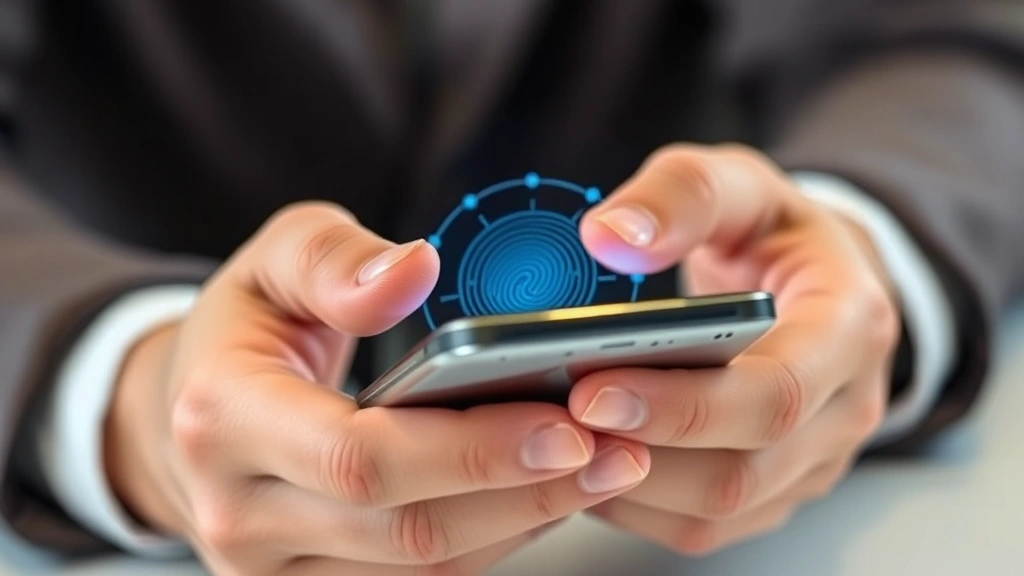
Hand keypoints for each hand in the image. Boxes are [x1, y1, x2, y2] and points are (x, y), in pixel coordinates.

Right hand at [104, 202, 650, 574]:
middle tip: (616, 449)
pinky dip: (492, 541)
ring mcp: (272, 569)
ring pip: (422, 569)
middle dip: (522, 492)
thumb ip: (333, 258)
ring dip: (522, 522)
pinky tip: (545, 495)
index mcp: (223, 419)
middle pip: (403, 529)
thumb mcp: (272, 262)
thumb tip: (412, 271)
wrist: (191, 412)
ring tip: (603, 469)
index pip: (357, 456)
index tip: (563, 422)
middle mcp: (238, 513)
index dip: (467, 449)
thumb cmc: (246, 329)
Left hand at [573, 144, 899, 554]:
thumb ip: (682, 195)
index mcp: (850, 326)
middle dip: (642, 449)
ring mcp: (813, 459)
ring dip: (629, 484)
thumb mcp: (739, 184)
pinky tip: (583, 461)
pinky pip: (702, 526)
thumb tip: (609, 237)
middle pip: (745, 469)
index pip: (778, 393)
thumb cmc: (773, 232)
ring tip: (557, 439)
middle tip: (556, 417)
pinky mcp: (776, 489)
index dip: (684, 404)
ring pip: (718, 511)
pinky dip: (634, 505)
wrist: (816, 277)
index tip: (591, 387)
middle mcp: (845, 408)